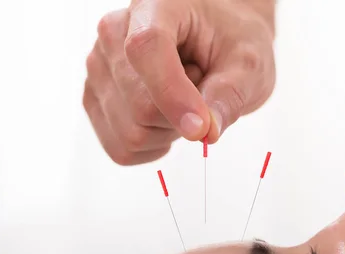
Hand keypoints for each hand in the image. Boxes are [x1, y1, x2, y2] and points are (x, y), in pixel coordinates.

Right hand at [84, 0, 275, 164]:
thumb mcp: (249, 64)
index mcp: (155, 5)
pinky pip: (121, 149)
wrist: (215, 43)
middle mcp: (113, 33)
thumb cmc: (232, 44)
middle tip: (202, 92)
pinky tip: (166, 120)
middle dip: (181, 117)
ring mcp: (97, 68)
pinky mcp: (95, 99)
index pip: (146, 49)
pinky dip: (152, 147)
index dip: (171, 94)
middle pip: (140, 105)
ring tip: (183, 99)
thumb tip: (207, 132)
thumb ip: (229, 94)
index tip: (201, 128)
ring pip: (130, 132)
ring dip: (168, 132)